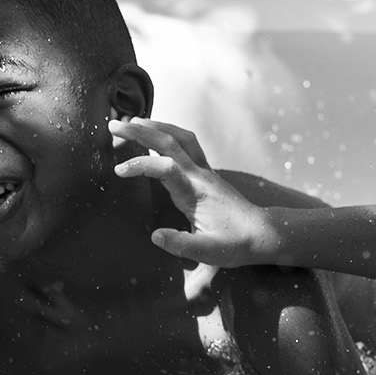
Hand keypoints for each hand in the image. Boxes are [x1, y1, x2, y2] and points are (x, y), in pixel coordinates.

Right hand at [111, 117, 278, 266]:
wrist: (262, 234)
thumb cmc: (236, 244)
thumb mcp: (210, 252)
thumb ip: (182, 245)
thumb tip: (155, 236)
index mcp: (197, 192)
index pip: (166, 168)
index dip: (142, 164)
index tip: (118, 170)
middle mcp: (200, 175)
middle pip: (171, 142)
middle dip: (141, 131)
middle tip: (113, 125)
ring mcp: (204, 170)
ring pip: (180, 137)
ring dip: (156, 126)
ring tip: (131, 122)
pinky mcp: (205, 172)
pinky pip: (186, 143)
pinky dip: (168, 133)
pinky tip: (154, 134)